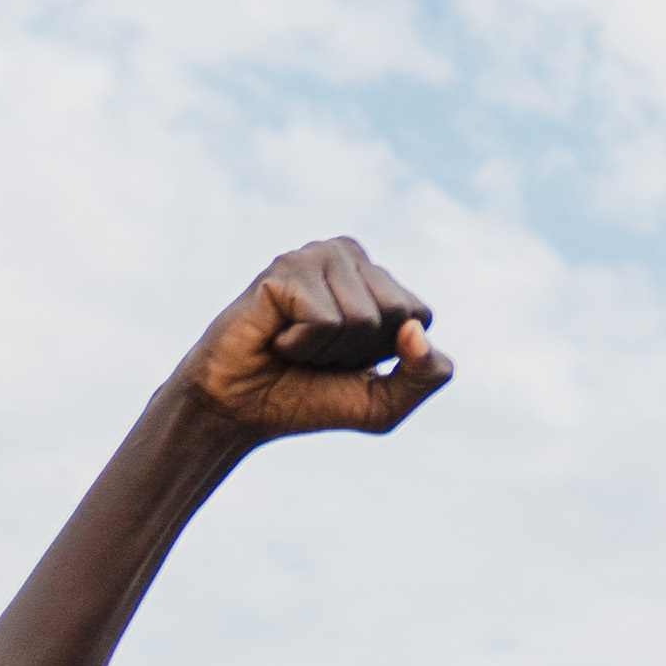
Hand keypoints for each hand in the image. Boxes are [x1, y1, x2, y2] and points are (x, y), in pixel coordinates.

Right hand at [178, 239, 455, 441]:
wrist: (239, 410)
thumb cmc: (309, 398)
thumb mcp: (385, 402)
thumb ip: (426, 375)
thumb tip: (417, 331)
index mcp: (378, 278)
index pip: (421, 316)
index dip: (387, 354)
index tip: (346, 358)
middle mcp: (349, 255)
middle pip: (397, 314)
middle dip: (360, 351)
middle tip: (316, 352)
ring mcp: (316, 255)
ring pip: (362, 318)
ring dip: (327, 350)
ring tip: (294, 344)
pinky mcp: (285, 268)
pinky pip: (325, 320)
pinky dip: (302, 344)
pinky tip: (276, 336)